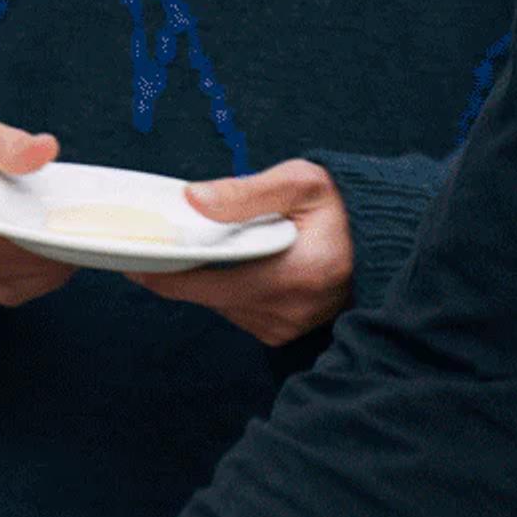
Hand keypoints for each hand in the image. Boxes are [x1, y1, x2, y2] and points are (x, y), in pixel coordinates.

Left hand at [131, 158, 353, 344]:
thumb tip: (192, 200)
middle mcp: (286, 311)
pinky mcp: (283, 334)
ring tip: (210, 249)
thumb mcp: (302, 182)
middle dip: (183, 270)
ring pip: (221, 306)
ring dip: (210, 279)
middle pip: (207, 296)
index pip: (206, 284)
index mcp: (291, 274)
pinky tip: (240, 266)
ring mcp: (285, 328)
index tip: (130, 262)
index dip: (161, 274)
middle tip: (161, 241)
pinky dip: (231, 290)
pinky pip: (238, 313)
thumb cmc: (345, 208)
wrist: (385, 244)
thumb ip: (245, 193)